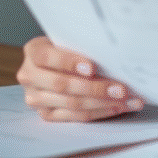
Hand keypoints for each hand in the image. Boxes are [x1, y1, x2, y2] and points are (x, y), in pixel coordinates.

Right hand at [16, 36, 143, 121]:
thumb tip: (113, 54)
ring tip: (128, 100)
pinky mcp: (46, 115)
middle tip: (122, 89)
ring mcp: (35, 98)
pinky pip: (76, 117)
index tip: (92, 67)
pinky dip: (99, 112)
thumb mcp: (68, 40)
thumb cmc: (67, 48)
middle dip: (96, 88)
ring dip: (104, 103)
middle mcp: (29, 76)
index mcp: (33, 52)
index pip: (47, 57)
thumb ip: (82, 46)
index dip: (69, 62)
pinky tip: (117, 107)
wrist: (52, 64)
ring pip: (72, 103)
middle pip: (63, 85)